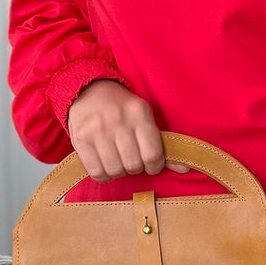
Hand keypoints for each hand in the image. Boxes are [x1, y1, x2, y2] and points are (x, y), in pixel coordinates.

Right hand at [66, 79, 190, 182]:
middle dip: (135, 168)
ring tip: (118, 160)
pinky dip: (103, 174)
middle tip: (132, 160)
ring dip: (119, 171)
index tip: (151, 165)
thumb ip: (162, 144)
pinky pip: (96, 172)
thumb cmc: (121, 108)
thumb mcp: (144, 117)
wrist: (87, 90)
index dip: (154, 167)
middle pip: (133, 165)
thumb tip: (184, 168)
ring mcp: (97, 130)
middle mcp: (118, 121)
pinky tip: (105, 164)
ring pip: (115, 170)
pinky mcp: (81, 139)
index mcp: (139, 113)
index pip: (153, 154)